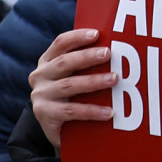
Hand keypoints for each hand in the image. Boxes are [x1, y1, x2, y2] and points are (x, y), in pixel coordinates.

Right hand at [30, 28, 115, 149]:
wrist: (59, 128)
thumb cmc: (75, 95)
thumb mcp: (77, 76)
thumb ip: (89, 63)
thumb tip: (120, 47)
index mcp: (48, 61)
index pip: (61, 43)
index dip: (78, 37)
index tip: (97, 33)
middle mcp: (40, 75)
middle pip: (64, 62)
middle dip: (87, 56)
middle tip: (108, 53)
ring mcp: (40, 95)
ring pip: (68, 85)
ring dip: (93, 81)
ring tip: (115, 79)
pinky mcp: (44, 114)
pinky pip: (70, 111)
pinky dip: (91, 110)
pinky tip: (109, 112)